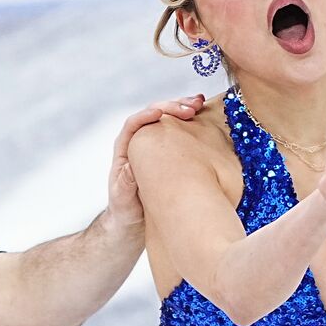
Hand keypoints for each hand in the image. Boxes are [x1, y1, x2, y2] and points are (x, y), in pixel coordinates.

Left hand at [107, 94, 205, 229]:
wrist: (134, 221)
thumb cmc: (125, 210)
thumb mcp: (122, 199)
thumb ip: (125, 184)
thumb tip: (130, 166)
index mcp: (125, 149)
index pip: (133, 124)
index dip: (146, 116)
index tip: (161, 114)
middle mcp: (140, 142)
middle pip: (153, 115)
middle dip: (171, 107)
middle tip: (190, 108)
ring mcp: (156, 145)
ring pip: (168, 119)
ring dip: (182, 109)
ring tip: (199, 104)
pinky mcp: (170, 151)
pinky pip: (179, 130)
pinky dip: (191, 121)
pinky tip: (203, 115)